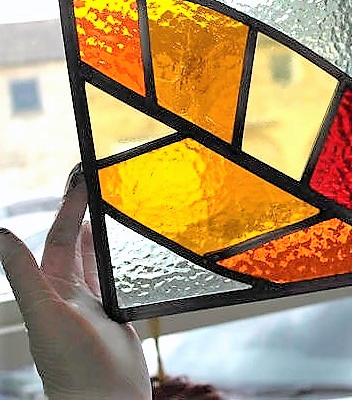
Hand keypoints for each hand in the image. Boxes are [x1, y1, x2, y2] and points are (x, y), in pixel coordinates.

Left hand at [0, 165, 150, 399]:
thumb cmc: (73, 367)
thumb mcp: (45, 316)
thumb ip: (24, 276)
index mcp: (52, 290)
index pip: (59, 239)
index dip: (69, 209)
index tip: (81, 182)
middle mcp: (71, 293)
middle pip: (77, 244)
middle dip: (83, 214)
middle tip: (96, 186)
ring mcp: (95, 303)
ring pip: (97, 259)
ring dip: (102, 234)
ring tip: (109, 210)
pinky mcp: (118, 313)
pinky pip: (118, 278)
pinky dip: (123, 261)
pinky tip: (130, 251)